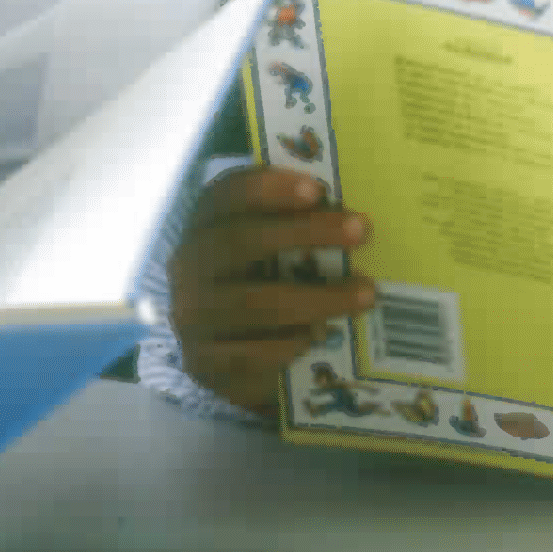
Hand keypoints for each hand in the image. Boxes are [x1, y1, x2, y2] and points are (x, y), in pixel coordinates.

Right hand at [168, 167, 373, 413]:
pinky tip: (321, 337)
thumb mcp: (266, 250)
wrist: (225, 355)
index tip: (317, 190)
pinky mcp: (201, 361)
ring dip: (316, 298)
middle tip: (361, 230)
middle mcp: (186, 264)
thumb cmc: (259, 285)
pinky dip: (289, 344)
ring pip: (253, 303)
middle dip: (305, 232)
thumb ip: (292, 227)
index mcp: (203, 224)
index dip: (269, 189)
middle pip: (241, 241)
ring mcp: (190, 315)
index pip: (228, 195)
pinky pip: (250, 353)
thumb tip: (349, 215)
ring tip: (366, 295)